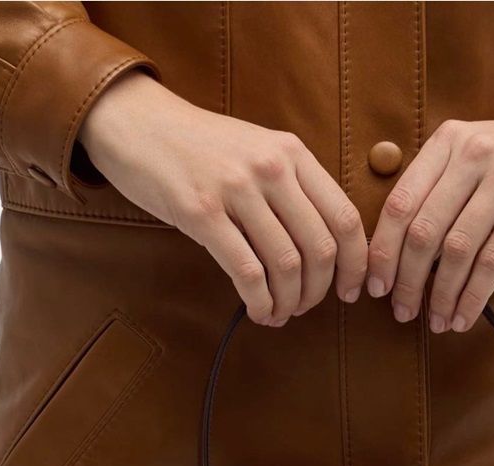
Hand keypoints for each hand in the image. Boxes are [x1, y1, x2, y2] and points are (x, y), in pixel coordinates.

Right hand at [77, 70, 368, 325]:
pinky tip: (257, 311)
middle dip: (317, 291)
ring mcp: (236, 189)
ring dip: (287, 302)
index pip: (345, 218)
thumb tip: (323, 249)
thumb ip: (292, 188)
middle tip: (304, 308)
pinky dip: (258, 301)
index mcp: (292, 153)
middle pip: (319, 248)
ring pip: (286, 264)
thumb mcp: (258, 150)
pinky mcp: (201, 212)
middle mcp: (271, 168)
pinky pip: (246, 271)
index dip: (356, 264)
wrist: (138, 123)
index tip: (351, 291)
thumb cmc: (200, 148)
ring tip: (278, 314)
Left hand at [366, 98, 493, 331]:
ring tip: (436, 320)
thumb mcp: (472, 153)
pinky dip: (474, 295)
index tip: (374, 286)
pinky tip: (464, 315)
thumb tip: (392, 249)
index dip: (382, 252)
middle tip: (401, 312)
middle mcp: (473, 153)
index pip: (398, 204)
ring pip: (458, 250)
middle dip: (407, 282)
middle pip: (423, 232)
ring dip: (441, 295)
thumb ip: (435, 187)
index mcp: (447, 141)